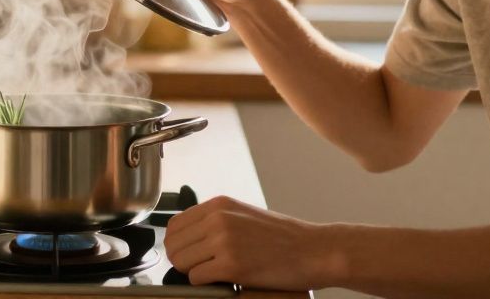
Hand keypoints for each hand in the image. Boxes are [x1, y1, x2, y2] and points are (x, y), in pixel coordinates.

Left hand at [163, 196, 342, 290]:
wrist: (315, 250)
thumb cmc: (285, 237)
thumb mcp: (244, 215)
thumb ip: (216, 221)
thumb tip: (191, 238)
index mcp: (219, 205)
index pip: (174, 225)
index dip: (178, 244)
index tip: (188, 254)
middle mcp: (217, 219)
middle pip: (173, 244)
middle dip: (182, 260)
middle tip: (199, 268)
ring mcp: (223, 241)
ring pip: (181, 262)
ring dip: (192, 272)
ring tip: (212, 273)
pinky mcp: (231, 265)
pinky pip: (196, 278)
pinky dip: (205, 283)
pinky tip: (222, 280)